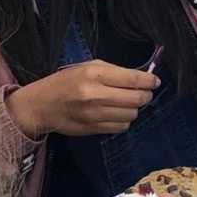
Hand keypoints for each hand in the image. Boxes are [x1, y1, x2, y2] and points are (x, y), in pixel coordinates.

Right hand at [6, 60, 158, 137]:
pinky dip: (124, 120)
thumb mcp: (86, 67)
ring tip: (127, 103)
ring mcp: (95, 114)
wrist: (41, 106)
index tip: (155, 81)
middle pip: (136, 99)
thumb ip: (113, 71)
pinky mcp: (94, 129)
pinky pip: (121, 127)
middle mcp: (96, 95)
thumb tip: (140, 78)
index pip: (133, 79)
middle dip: (146, 95)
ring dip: (134, 108)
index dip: (149, 81)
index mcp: (95, 74)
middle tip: (145, 92)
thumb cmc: (65, 81)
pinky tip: (117, 114)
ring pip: (131, 114)